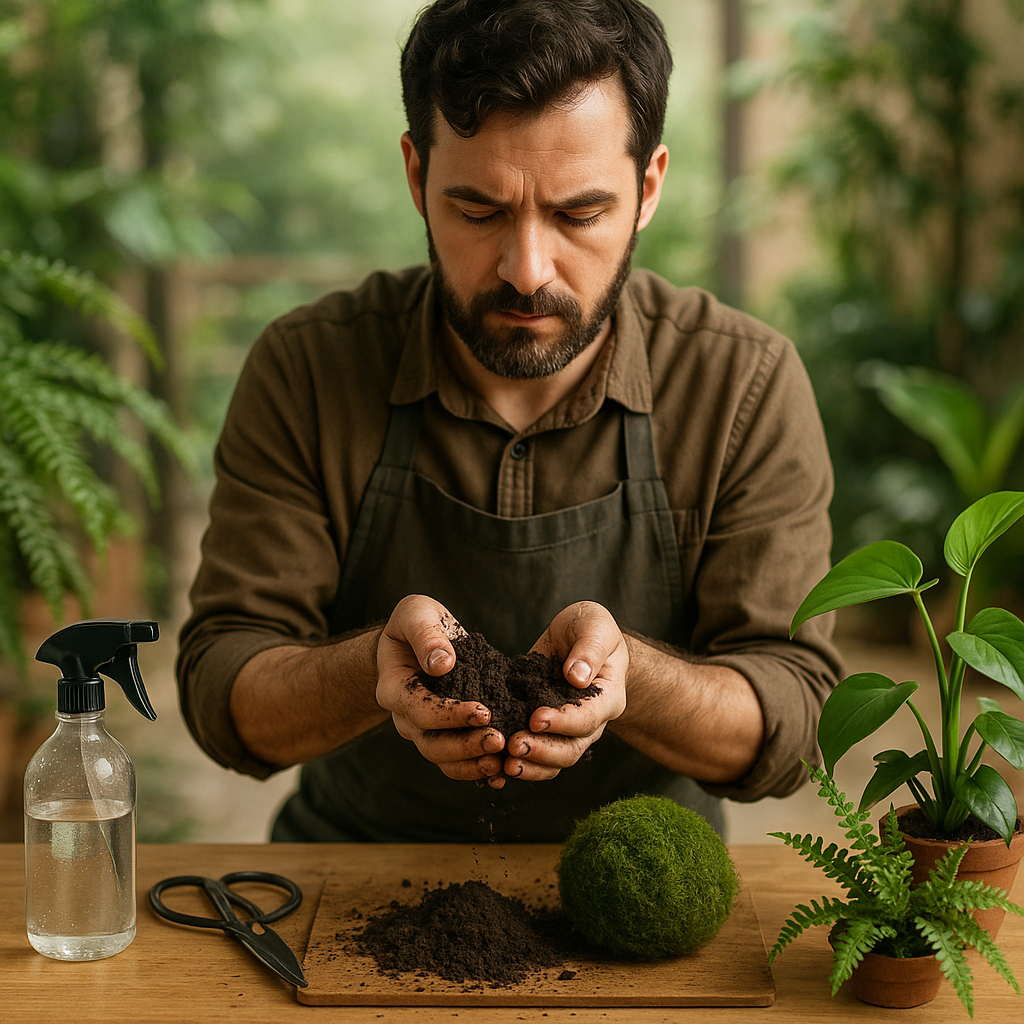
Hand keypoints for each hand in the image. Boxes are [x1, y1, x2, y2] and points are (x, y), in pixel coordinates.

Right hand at [375, 595, 505, 782]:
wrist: (418, 638)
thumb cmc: (415, 622)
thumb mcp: (415, 613)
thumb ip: (426, 635)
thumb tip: (442, 664)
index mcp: (394, 689)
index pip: (420, 711)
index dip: (450, 715)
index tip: (483, 710)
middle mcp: (405, 717)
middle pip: (431, 744)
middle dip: (465, 746)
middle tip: (499, 740)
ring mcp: (424, 731)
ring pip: (444, 760)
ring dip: (473, 763)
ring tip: (502, 760)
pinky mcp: (445, 735)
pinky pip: (458, 762)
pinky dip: (478, 770)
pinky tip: (503, 771)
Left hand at [498, 601, 627, 784]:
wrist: (580, 636)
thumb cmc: (592, 628)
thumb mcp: (595, 627)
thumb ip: (589, 649)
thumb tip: (576, 677)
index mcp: (607, 697)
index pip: (587, 718)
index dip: (562, 722)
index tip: (536, 718)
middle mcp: (591, 721)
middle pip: (571, 749)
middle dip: (542, 751)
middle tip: (514, 746)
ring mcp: (567, 729)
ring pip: (553, 760)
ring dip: (530, 765)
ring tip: (504, 765)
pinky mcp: (544, 728)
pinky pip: (536, 755)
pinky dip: (519, 763)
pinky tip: (495, 767)